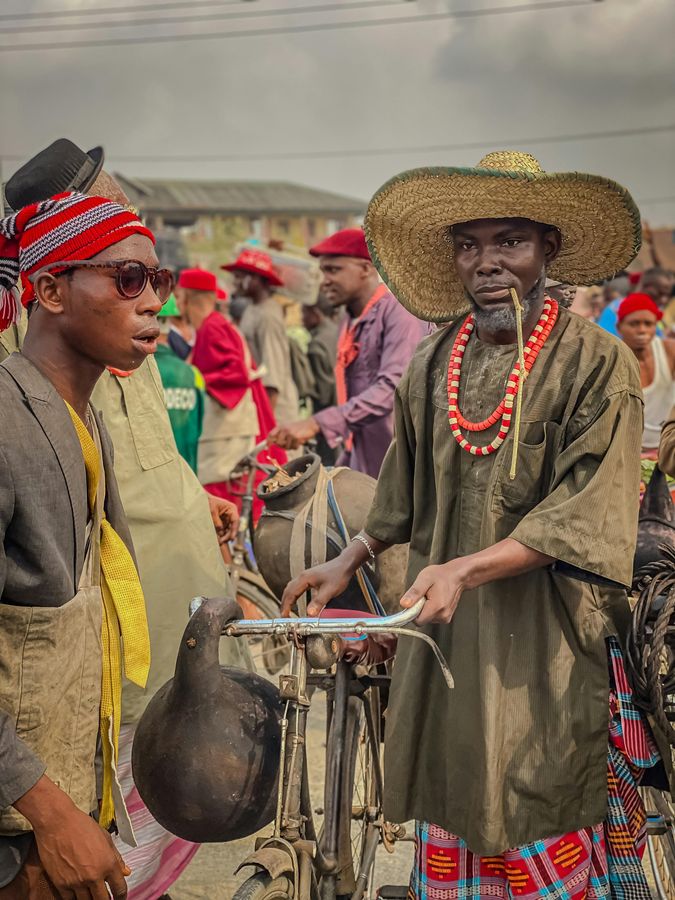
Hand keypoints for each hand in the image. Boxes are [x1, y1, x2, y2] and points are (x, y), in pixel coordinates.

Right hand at [15, 776, 128, 898]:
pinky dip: (74, 898)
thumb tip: (125, 871)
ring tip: (91, 893)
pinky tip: (77, 892)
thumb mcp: (105, 837)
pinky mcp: (61, 884)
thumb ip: (116, 857)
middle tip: (105, 896)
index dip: (121, 896)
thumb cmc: (81, 826)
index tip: (120, 897)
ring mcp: (76, 882)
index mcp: (108, 863)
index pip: (119, 889)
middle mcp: (94, 876)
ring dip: (90, 899)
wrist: (57, 823)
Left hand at [207, 493, 238, 542]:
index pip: (235, 521)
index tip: (231, 538)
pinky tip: (218, 539)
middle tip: (221, 541)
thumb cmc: (208, 501)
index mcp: (231, 508)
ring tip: (219, 542)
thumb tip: (221, 531)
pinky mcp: (223, 522)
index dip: (234, 530)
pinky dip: (221, 535)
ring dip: (224, 536)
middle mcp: (231, 514)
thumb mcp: (212, 511)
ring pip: (229, 530)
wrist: (203, 499)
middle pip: (233, 527)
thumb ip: (216, 521)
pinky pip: (224, 530)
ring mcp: (227, 518)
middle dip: (228, 535)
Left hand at [269, 418, 320, 450]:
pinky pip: (293, 447)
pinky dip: (297, 446)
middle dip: (282, 446)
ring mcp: (290, 433)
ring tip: (295, 440)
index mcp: (281, 426)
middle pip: (278, 443)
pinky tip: (300, 441)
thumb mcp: (288, 428)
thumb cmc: (299, 428)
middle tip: (289, 443)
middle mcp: (284, 429)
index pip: (270, 434)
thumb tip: (272, 443)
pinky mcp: (296, 437)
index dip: (268, 442)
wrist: (310, 425)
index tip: (267, 447)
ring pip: (286, 447)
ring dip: (291, 446)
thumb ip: (280, 434)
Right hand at [281, 556, 354, 616]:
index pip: (290, 594)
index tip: (284, 616)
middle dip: (284, 604)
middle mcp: (302, 576)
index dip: (286, 606)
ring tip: (287, 610)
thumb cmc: (338, 575)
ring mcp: (306, 576)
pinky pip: (297, 587)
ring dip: (288, 599)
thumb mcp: (329, 591)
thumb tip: (309, 614)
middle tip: (283, 616)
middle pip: (288, 591)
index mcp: (304, 579)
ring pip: (291, 588)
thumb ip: (318, 602)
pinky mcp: (310, 577)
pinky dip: (293, 595)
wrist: (345, 564)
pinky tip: (296, 600)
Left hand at [400, 560, 468, 624]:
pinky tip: (435, 599)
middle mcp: (442, 616)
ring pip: (426, 619)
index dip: (412, 611)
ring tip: (430, 595)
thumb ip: (414, 592)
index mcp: (437, 608)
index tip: (415, 599)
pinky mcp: (446, 618)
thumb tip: (404, 604)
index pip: (417, 620)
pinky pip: (431, 617)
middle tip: (424, 595)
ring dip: (424, 608)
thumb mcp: (424, 578)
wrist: (456, 576)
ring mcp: (445, 618)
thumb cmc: (440, 576)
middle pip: (421, 620)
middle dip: (418, 609)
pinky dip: (430, 609)